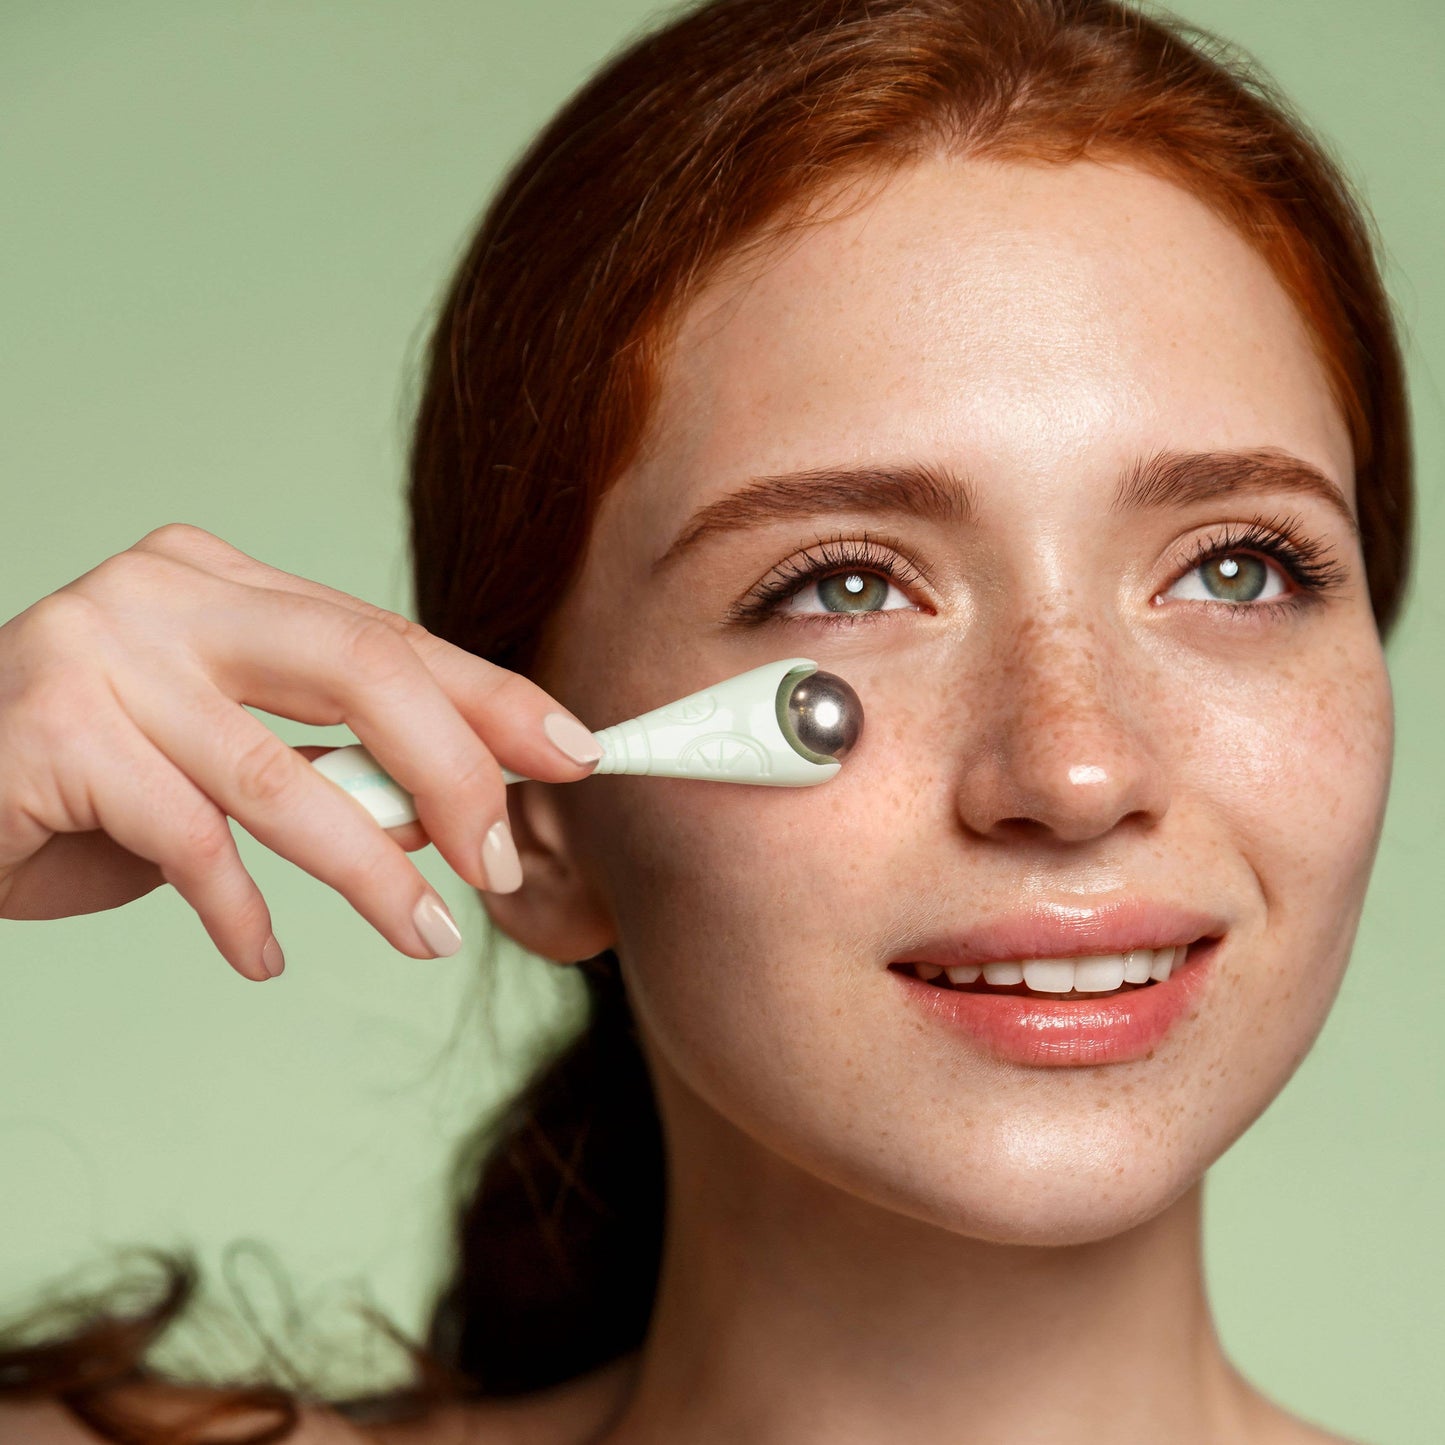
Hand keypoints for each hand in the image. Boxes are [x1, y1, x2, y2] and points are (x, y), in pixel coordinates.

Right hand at [0, 523, 600, 979]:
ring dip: (372, 872)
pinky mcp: (51, 730)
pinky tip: (262, 956)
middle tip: (501, 860)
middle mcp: (169, 593)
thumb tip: (452, 813)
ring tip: (425, 936)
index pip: (388, 635)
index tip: (572, 752)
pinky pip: (189, 840)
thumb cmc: (91, 780)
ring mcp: (104, 651)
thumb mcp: (226, 757)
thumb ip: (329, 763)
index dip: (491, 698)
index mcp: (226, 582)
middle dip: (457, 773)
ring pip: (283, 775)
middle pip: (361, 670)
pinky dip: (240, 914)